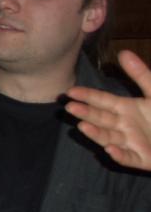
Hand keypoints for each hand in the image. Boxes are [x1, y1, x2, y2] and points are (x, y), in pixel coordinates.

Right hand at [65, 49, 150, 171]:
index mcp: (126, 108)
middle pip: (101, 118)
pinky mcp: (142, 159)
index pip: (103, 101)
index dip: (87, 96)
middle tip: (70, 107)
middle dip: (86, 113)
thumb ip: (141, 75)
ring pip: (109, 138)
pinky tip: (111, 150)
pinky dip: (119, 155)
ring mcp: (131, 143)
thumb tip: (123, 52)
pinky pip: (128, 158)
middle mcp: (124, 125)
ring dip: (96, 133)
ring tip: (82, 126)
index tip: (70, 92)